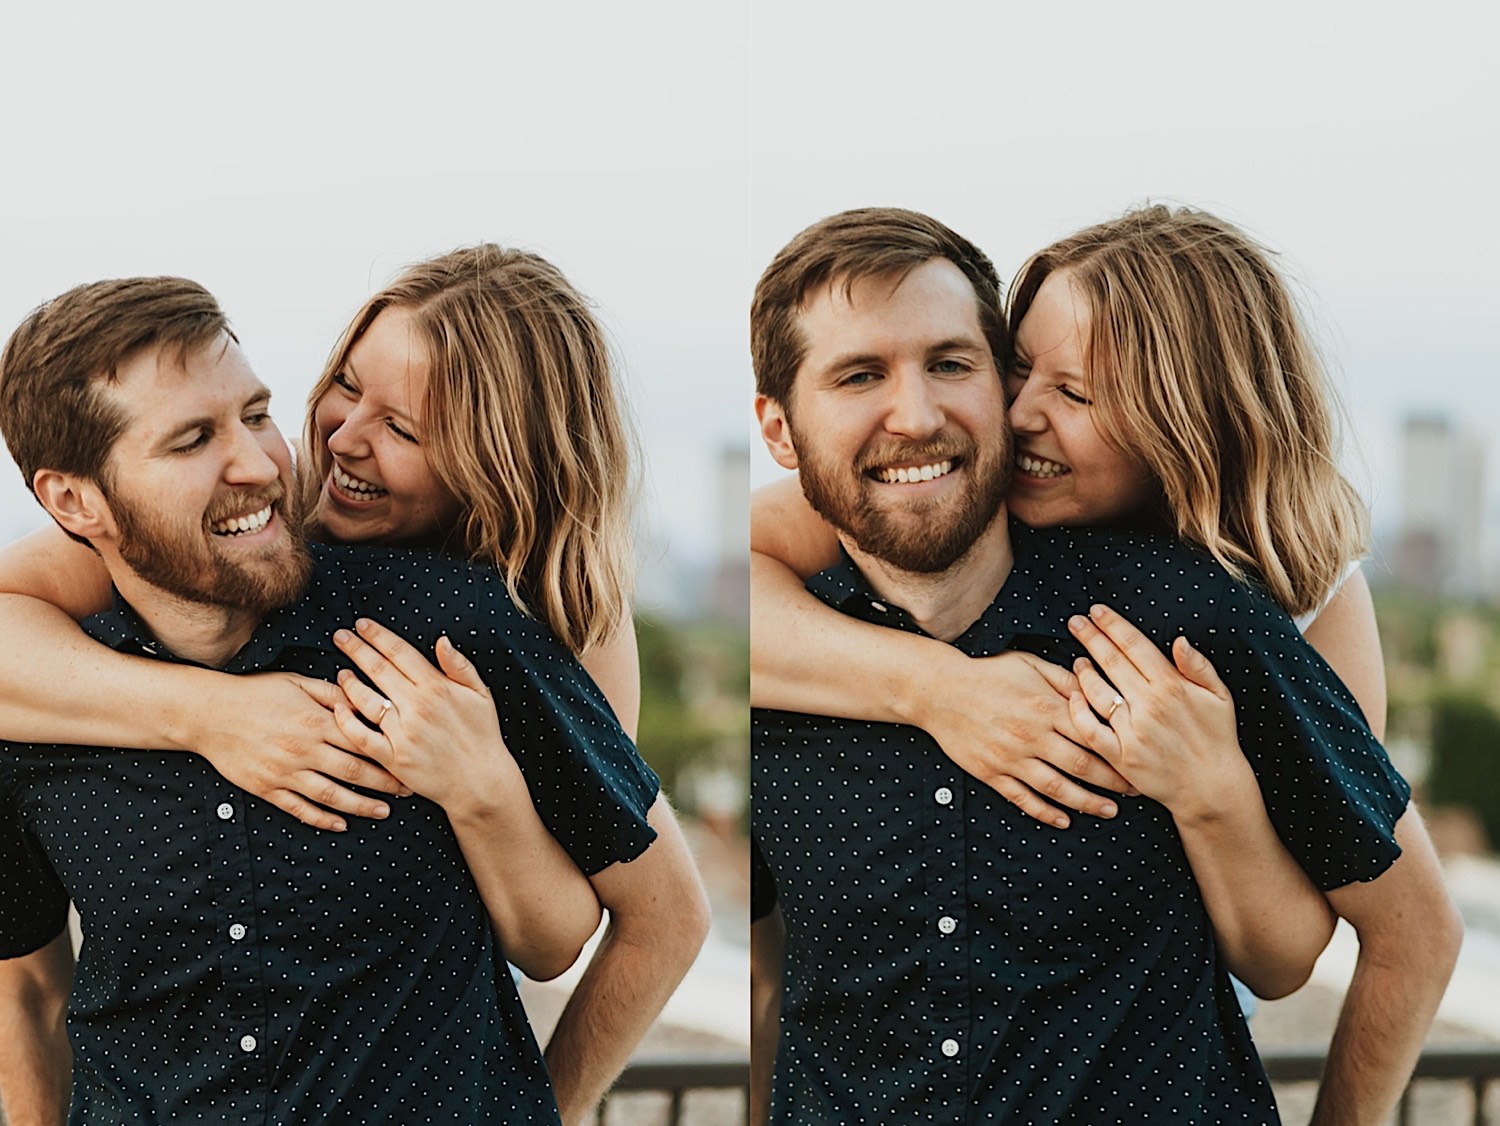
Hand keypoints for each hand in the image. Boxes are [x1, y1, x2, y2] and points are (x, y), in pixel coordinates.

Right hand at [192, 671, 408, 831]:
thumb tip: (364, 700)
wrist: (208, 713)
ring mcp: (285, 773)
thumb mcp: (297, 683)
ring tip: (383, 811)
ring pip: (331, 796)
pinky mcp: (267, 789)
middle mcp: (303, 750)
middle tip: (408, 790)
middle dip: (385, 783)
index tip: (409, 757)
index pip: (362, 739)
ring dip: (361, 806)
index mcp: (314, 721)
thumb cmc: (255, 693)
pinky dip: (322, 819)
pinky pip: (299, 809)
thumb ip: (333, 694)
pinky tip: (341, 824)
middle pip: (354, 771)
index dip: (389, 751)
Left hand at [331, 617, 523, 814]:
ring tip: (340, 672)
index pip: (399, 653)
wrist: (480, 781)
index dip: (378, 636)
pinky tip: (339, 708)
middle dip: (356, 649)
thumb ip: (459, 666)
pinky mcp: (393, 758)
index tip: (362, 625)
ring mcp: (402, 733)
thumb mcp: (481, 694)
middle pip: (378, 670)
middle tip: (340, 636)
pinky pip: (361, 737)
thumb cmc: (482, 736)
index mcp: (436, 687)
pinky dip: (347, 721)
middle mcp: (416, 707)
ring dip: (349, 683)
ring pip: (365, 700)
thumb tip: (441, 640)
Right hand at [915, 647, 1134, 828]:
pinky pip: (1023, 799)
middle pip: (1082, 766)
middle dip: (1114, 781)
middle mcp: (1031, 736)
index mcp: (1045, 707)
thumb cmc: (987, 673)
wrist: (939, 691)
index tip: (1139, 758)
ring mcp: (1011, 758)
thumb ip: (1065, 681)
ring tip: (1109, 811)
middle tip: (1136, 790)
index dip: (1120, 749)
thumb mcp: (1029, 665)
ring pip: (1057, 788)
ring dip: (1087, 803)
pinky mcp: (991, 773)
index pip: (1093, 734)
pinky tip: (1064, 820)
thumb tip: (1097, 690)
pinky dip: (1045, 812)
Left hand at [1065, 603, 1252, 820]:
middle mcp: (1149, 705)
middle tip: (1075, 621)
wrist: (1212, 787)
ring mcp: (1132, 732)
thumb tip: (1179, 640)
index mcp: (1171, 686)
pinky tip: (1072, 697)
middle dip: (1091, 638)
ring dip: (1083, 672)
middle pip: (1112, 662)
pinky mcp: (1120, 757)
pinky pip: (1090, 730)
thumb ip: (1198, 666)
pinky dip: (1078, 712)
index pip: (1135, 646)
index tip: (1096, 611)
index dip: (1113, 625)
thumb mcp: (1220, 697)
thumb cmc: (1217, 738)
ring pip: (1097, 693)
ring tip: (1077, 659)